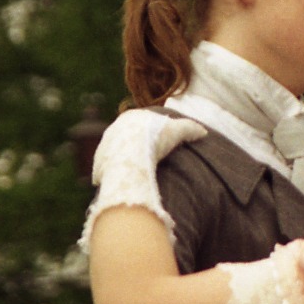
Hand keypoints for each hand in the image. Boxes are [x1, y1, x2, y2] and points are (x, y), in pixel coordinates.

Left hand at [90, 110, 206, 187]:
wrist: (133, 156)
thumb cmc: (155, 138)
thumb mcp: (178, 130)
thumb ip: (190, 128)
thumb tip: (203, 132)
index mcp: (130, 118)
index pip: (141, 124)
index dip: (152, 134)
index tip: (160, 145)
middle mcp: (113, 130)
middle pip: (127, 140)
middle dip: (137, 149)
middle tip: (150, 162)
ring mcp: (104, 148)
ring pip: (117, 157)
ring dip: (126, 164)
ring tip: (141, 176)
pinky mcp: (99, 166)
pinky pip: (109, 174)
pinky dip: (119, 178)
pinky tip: (129, 185)